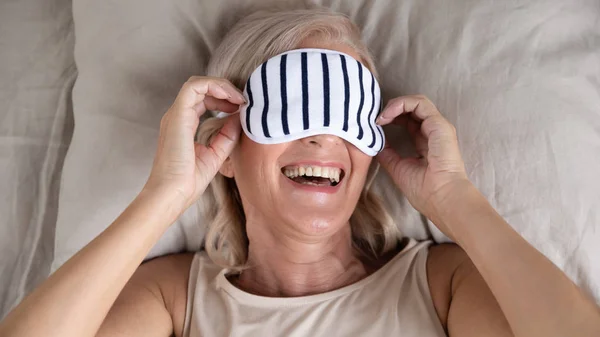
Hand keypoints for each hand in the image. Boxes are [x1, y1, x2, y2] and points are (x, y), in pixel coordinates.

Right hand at [144, 76, 243, 211]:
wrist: (172, 194)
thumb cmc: (188, 182)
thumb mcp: (215, 155)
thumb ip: (226, 136)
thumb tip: (238, 118)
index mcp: (184, 125)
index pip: (203, 100)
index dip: (224, 99)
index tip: (241, 108)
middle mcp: (178, 117)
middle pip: (201, 89)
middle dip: (225, 90)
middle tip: (244, 101)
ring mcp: (176, 115)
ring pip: (198, 84)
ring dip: (222, 86)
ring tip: (239, 99)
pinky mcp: (178, 115)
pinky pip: (194, 88)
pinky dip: (214, 87)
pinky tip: (231, 99)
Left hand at [376, 95, 470, 235]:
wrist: (442, 198)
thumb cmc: (424, 190)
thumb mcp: (399, 169)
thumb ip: (389, 155)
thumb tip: (375, 145)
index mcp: (426, 142)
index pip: (409, 121)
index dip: (392, 118)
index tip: (376, 125)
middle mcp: (433, 132)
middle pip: (412, 109)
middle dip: (392, 109)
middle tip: (376, 118)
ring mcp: (438, 126)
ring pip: (416, 102)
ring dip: (395, 105)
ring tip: (380, 117)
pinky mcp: (439, 124)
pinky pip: (419, 104)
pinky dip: (401, 104)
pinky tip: (387, 116)